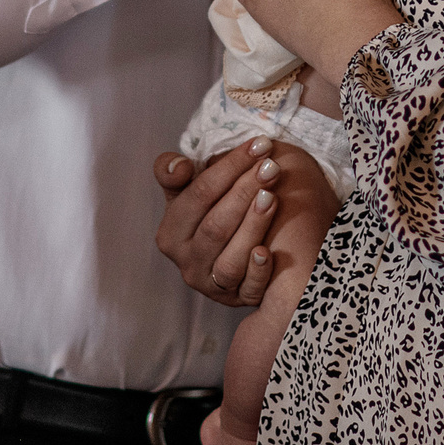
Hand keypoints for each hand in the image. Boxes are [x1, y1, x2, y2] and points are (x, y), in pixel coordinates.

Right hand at [154, 137, 281, 306]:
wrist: (233, 247)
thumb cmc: (211, 210)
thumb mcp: (186, 190)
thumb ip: (173, 173)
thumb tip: (181, 167)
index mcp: (171, 233)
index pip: (199, 195)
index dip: (230, 167)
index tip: (260, 144)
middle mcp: (187, 262)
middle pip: (215, 226)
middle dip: (245, 192)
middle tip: (272, 167)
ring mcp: (211, 285)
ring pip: (230, 259)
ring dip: (252, 227)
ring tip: (273, 197)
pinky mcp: (237, 300)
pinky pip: (248, 290)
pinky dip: (258, 272)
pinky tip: (269, 251)